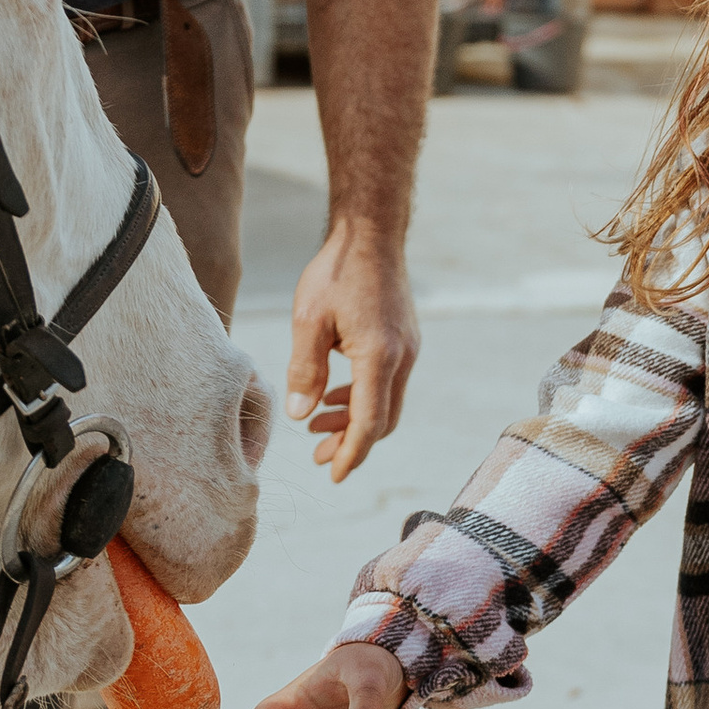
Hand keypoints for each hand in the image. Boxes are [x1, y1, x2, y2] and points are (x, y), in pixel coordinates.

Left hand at [286, 221, 420, 479]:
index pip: (368, 423)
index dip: (350, 454)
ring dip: (354, 419)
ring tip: (316, 423)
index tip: (332, 475)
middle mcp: (402, 358)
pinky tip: (334, 392)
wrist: (372, 233)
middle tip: (316, 454)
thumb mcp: (308, 320)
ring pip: (386, 402)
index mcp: (379, 357)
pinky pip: (388, 382)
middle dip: (350, 443)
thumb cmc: (337, 271)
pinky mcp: (405, 339)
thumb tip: (300, 414)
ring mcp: (408, 348)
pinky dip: (363, 397)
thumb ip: (305, 370)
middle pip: (382, 420)